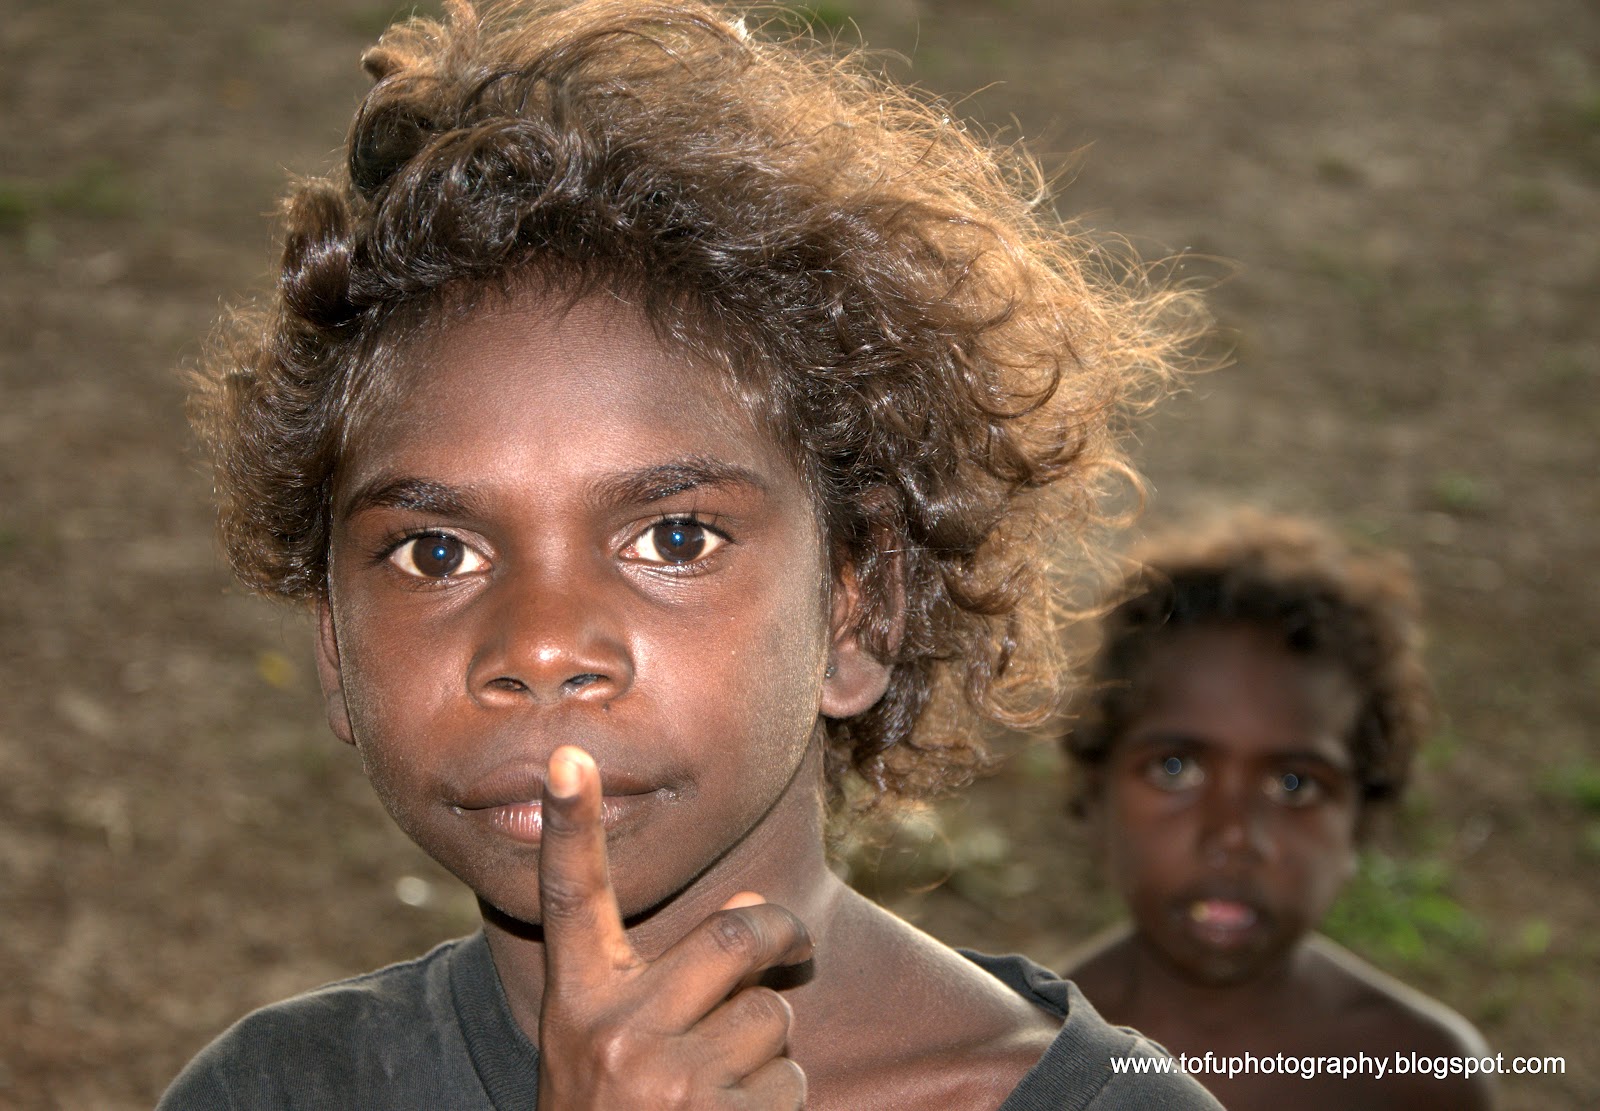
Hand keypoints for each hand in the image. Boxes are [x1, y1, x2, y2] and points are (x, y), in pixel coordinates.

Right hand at [535, 746, 811, 1108]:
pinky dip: (776, 1103)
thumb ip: (665, 978)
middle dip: (776, 938)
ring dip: (766, 1049)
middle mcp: (615, 1031)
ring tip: (716, 1090)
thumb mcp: (607, 1044)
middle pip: (735, 937)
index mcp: (575, 1000)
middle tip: (790, 945)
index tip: (571, 756)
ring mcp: (668, 1080)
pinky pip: (790, 1082)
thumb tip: (758, 914)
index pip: (570, 898)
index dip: (572, 825)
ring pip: (771, 1019)